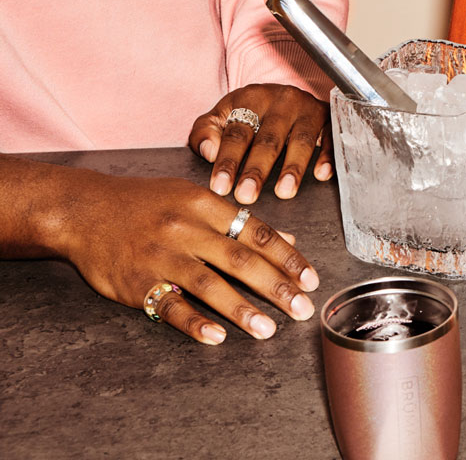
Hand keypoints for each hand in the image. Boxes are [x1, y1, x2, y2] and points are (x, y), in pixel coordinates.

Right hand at [57, 169, 318, 343]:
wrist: (85, 210)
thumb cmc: (146, 203)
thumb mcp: (193, 198)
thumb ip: (238, 221)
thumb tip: (286, 238)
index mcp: (205, 203)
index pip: (256, 231)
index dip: (287, 256)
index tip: (311, 278)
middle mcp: (186, 227)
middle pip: (240, 258)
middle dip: (276, 285)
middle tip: (302, 308)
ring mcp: (161, 255)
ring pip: (209, 284)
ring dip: (242, 309)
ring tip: (268, 329)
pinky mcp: (137, 282)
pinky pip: (169, 304)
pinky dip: (193, 321)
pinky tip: (216, 336)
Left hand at [189, 84, 332, 204]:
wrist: (285, 95)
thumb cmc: (248, 113)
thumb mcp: (222, 115)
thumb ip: (205, 132)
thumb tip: (208, 152)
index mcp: (251, 98)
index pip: (238, 132)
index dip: (228, 160)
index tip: (220, 187)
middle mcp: (282, 100)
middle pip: (269, 138)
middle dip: (257, 169)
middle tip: (247, 196)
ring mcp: (307, 108)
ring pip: (301, 139)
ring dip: (293, 167)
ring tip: (284, 192)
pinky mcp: (328, 117)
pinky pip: (331, 136)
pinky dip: (327, 155)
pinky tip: (321, 174)